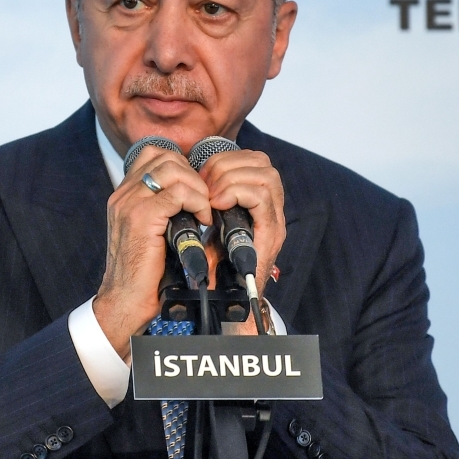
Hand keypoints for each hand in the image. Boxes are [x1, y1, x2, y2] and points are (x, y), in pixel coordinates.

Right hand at [93, 145, 211, 359]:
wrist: (125, 301)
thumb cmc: (144, 272)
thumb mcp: (152, 232)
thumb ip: (163, 208)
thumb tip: (194, 193)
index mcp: (124, 194)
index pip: (154, 153)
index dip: (182, 165)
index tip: (197, 190)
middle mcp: (123, 193)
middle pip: (166, 156)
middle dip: (194, 175)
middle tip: (205, 202)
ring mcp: (129, 203)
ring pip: (173, 169)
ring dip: (198, 188)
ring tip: (205, 211)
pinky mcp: (142, 218)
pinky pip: (177, 193)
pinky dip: (197, 202)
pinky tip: (203, 220)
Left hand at [198, 150, 285, 335]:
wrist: (220, 300)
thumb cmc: (209, 264)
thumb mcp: (207, 224)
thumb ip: (205, 198)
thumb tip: (184, 174)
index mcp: (257, 202)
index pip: (253, 159)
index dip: (225, 158)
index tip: (201, 174)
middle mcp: (272, 208)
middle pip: (262, 162)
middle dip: (227, 165)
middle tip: (203, 183)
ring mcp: (274, 221)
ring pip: (266, 174)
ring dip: (231, 178)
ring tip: (209, 195)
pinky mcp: (271, 234)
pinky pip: (261, 197)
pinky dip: (236, 193)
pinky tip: (216, 205)